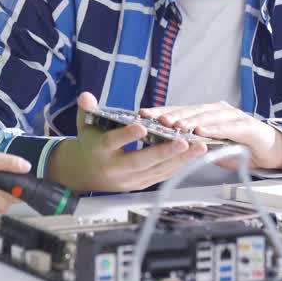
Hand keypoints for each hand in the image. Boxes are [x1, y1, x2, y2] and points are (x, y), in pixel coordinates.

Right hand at [46, 92, 208, 191]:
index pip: (112, 143)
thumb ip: (87, 110)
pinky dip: (178, 166)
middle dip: (164, 152)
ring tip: (199, 147)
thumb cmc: (89, 145)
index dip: (126, 136)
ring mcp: (129, 180)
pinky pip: (161, 176)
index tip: (141, 127)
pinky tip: (193, 156)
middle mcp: (115, 169)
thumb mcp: (85, 124)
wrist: (83, 173)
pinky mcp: (140, 185)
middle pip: (140, 161)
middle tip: (183, 142)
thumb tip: (86, 96)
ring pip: (156, 171)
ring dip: (179, 160)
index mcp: (100, 152)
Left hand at [142, 102, 281, 171]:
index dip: (161, 111)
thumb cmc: (238, 146)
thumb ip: (193, 143)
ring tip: (175, 126)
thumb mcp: (211, 146)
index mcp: (206, 113)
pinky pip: (227, 127)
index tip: (142, 114)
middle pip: (191, 110)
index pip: (180, 110)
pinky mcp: (246, 126)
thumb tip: (164, 146)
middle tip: (155, 119)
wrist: (270, 149)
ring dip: (190, 121)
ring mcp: (232, 116)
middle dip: (172, 114)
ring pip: (207, 116)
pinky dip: (214, 129)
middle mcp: (217, 110)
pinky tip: (202, 133)